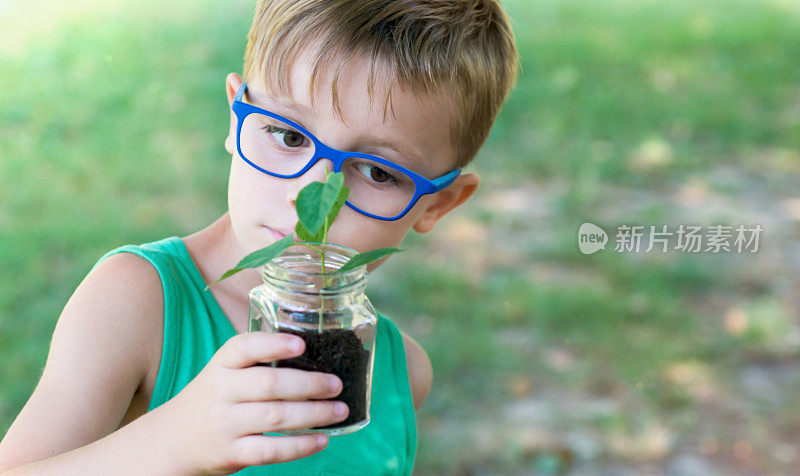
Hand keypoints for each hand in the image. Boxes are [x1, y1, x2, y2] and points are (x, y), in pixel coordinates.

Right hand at [155, 331, 347, 474]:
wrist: (173, 441)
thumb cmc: (213, 399)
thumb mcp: (224, 372)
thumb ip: (257, 361)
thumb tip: (315, 352)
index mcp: (222, 364)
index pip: (244, 347)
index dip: (274, 345)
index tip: (301, 344)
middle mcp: (221, 391)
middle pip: (269, 384)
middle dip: (309, 384)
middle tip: (336, 384)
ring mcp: (225, 424)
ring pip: (275, 417)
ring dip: (314, 413)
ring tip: (340, 410)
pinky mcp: (231, 453)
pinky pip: (270, 450)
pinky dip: (300, 446)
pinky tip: (322, 439)